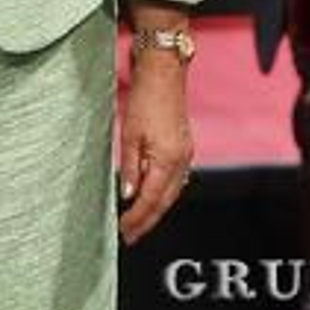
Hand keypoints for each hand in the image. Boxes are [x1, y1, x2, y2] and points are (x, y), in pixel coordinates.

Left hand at [117, 48, 193, 245]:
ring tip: (138, 221)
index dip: (137, 219)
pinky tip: (152, 195)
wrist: (164, 73)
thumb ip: (131, 168)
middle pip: (164, 202)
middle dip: (147, 221)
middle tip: (130, 235)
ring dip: (155, 208)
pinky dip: (163, 192)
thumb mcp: (130, 134)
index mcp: (168, 161)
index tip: (123, 231)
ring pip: (172, 192)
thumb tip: (128, 195)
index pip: (151, 201)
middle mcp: (181, 161)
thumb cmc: (145, 98)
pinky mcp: (184, 146)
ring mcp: (186, 154)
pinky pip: (175, 179)